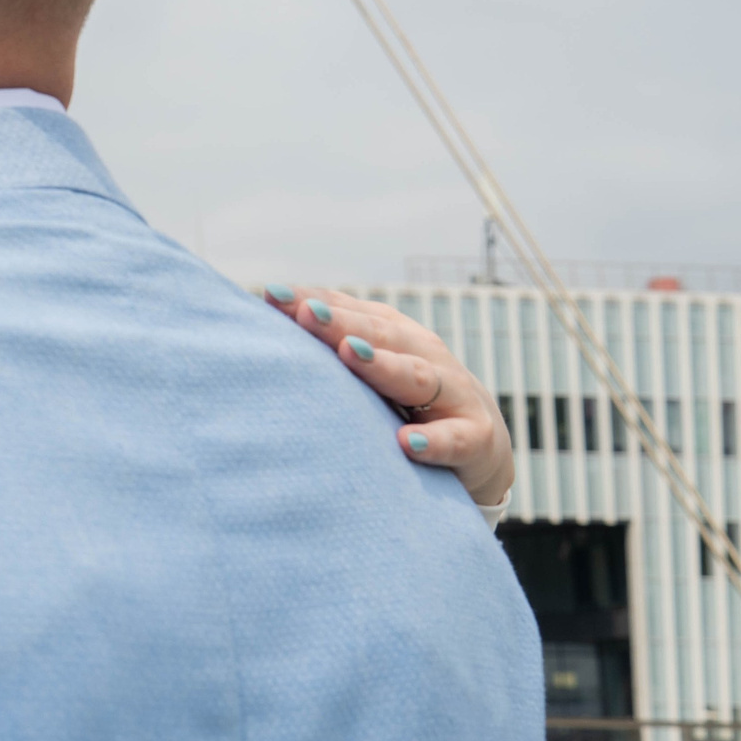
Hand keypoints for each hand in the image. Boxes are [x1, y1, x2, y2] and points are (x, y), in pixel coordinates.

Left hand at [262, 284, 512, 508]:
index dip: (313, 302)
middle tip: (306, 314)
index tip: (272, 295)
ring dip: (383, 365)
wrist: (479, 445)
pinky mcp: (474, 438)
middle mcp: (423, 355)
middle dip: (341, 323)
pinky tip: (405, 444)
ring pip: (416, 375)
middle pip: (380, 335)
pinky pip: (454, 439)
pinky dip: (431, 441)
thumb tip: (262, 317)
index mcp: (393, 334)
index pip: (349, 312)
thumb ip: (326, 347)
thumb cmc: (403, 399)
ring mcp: (453, 394)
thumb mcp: (370, 369)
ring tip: (351, 355)